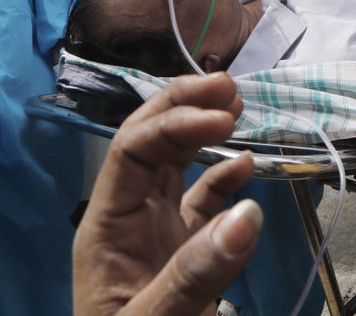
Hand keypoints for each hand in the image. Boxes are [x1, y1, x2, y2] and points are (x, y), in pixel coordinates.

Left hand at [73, 73, 260, 315]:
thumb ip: (197, 273)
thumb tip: (249, 209)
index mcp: (106, 224)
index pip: (133, 150)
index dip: (176, 123)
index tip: (225, 115)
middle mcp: (128, 217)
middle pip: (148, 142)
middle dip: (183, 105)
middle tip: (229, 84)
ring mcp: (154, 233)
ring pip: (173, 164)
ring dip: (202, 131)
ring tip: (237, 106)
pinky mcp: (180, 253)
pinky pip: (200, 202)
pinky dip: (222, 178)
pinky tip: (245, 166)